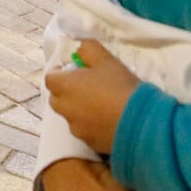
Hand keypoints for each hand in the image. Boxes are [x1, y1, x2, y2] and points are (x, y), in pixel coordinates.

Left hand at [46, 39, 140, 153]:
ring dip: (78, 109)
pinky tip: (108, 120)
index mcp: (65, 87)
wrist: (140, 122)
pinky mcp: (89, 143)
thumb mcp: (105, 59)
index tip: (76, 70)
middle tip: (87, 86)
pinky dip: (90, 124)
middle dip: (66, 92)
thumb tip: (78, 48)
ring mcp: (76, 128)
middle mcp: (66, 109)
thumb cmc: (120, 86)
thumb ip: (87, 48)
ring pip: (70, 116)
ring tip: (101, 104)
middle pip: (56, 99)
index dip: (61, 72)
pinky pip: (84, 130)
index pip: (50, 78)